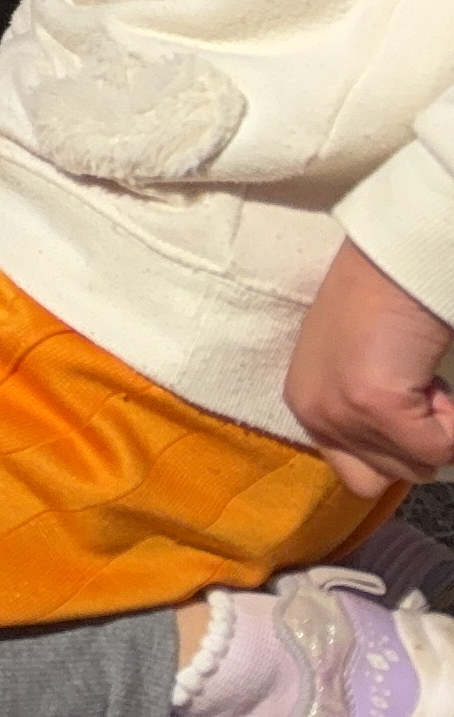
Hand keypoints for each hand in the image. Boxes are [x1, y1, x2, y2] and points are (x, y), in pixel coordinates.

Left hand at [286, 240, 453, 498]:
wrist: (392, 265)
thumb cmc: (381, 307)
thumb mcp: (353, 371)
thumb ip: (362, 416)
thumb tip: (397, 462)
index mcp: (305, 406)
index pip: (356, 476)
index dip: (396, 453)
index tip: (407, 410)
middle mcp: (313, 414)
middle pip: (387, 478)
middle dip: (417, 441)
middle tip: (414, 388)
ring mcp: (340, 412)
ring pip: (417, 467)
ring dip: (436, 427)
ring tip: (418, 377)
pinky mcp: (374, 407)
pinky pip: (438, 449)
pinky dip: (452, 422)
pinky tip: (429, 377)